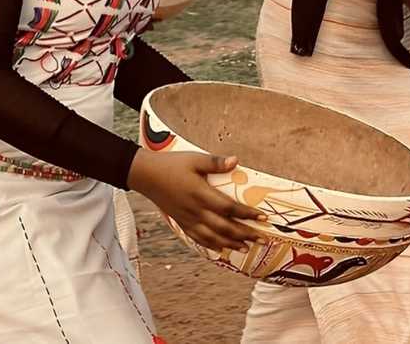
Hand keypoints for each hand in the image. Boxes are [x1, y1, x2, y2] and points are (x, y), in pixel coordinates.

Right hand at [128, 150, 264, 252]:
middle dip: (245, 234)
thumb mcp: (194, 159)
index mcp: (200, 193)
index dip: (246, 214)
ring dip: (231, 243)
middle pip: (224, 227)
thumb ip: (215, 162)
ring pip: (213, 237)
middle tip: (263, 239)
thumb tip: (236, 161)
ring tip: (247, 248)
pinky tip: (223, 249)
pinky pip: (198, 238)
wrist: (146, 175)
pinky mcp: (181, 222)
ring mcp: (188, 219)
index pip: (229, 208)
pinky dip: (212, 245)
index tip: (262, 218)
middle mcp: (195, 210)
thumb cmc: (172, 164)